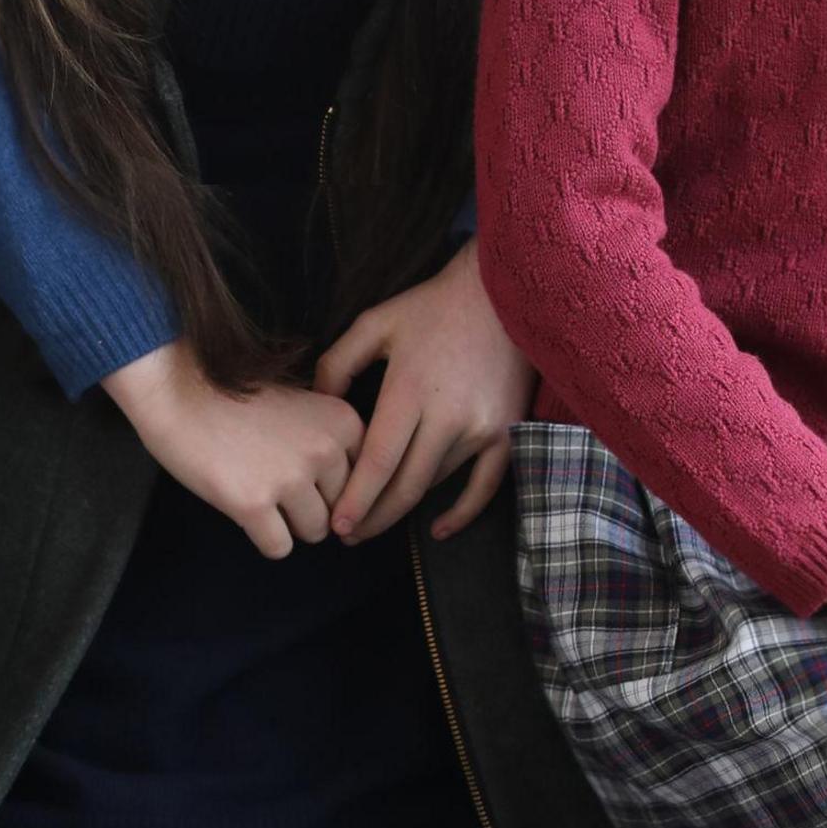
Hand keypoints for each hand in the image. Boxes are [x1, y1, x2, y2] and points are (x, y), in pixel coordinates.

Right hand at [102, 341, 365, 558]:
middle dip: (311, 506)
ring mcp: (290, 478)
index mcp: (344, 423)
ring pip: (313, 533)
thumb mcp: (302, 405)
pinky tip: (244, 510)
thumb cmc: (234, 397)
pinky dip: (264, 539)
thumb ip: (330, 442)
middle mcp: (325, 450)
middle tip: (274, 482)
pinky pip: (279, 548)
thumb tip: (347, 501)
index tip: (306, 476)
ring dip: (289, 524)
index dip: (332, 484)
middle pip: (339, 509)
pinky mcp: (254, 504)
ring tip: (260, 494)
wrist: (178, 388)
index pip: (361, 481)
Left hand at [314, 241, 536, 542]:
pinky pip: (486, 487)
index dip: (355, 499)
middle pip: (405, 486)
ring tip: (373, 522)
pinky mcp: (509, 432)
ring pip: (436, 485)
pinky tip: (437, 529)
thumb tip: (317, 406)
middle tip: (347, 535)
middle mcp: (449, 416)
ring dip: (404, 510)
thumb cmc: (432, 307)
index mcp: (411, 390)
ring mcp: (484, 428)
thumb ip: (337, 364)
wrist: (502, 292)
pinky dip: (462, 513)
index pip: (378, 462)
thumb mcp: (374, 324)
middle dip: (372, 517)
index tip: (335, 525)